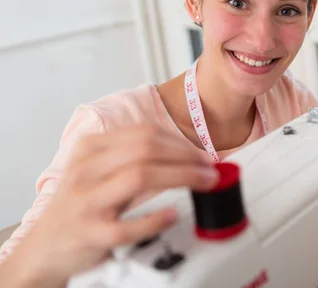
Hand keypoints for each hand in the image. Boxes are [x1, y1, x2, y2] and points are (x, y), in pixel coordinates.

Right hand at [13, 124, 217, 285]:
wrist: (43, 248)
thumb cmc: (79, 206)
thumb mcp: (97, 171)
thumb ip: (133, 158)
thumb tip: (186, 155)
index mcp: (90, 149)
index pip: (143, 133)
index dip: (180, 142)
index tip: (202, 154)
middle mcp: (85, 170)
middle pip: (146, 150)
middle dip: (186, 157)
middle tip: (210, 169)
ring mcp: (86, 202)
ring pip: (140, 176)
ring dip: (181, 177)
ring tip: (204, 183)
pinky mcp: (90, 233)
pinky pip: (127, 224)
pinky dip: (155, 218)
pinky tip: (172, 214)